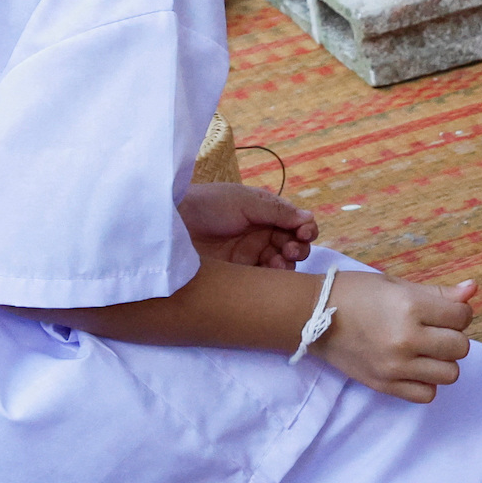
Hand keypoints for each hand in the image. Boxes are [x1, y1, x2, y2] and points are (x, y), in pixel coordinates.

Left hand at [178, 181, 315, 269]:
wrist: (172, 225)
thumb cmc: (208, 206)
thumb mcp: (245, 201)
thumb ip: (278, 210)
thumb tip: (309, 218)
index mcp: (263, 215)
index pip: (294, 225)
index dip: (305, 230)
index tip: (305, 233)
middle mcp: (259, 236)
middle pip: (292, 247)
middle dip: (298, 248)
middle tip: (290, 250)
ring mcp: (248, 258)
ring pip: (281, 266)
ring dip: (287, 265)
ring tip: (279, 262)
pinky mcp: (237, 277)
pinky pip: (263, 282)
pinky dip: (273, 280)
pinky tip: (271, 274)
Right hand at [316, 274, 477, 402]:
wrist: (312, 316)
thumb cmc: (355, 293)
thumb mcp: (396, 285)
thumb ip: (438, 292)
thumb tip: (474, 289)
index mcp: (410, 306)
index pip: (462, 316)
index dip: (458, 313)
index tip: (442, 312)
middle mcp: (406, 338)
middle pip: (460, 347)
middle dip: (451, 336)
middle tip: (431, 330)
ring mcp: (396, 366)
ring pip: (450, 373)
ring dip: (442, 361)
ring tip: (423, 350)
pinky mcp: (385, 385)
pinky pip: (427, 394)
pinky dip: (426, 382)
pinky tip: (414, 367)